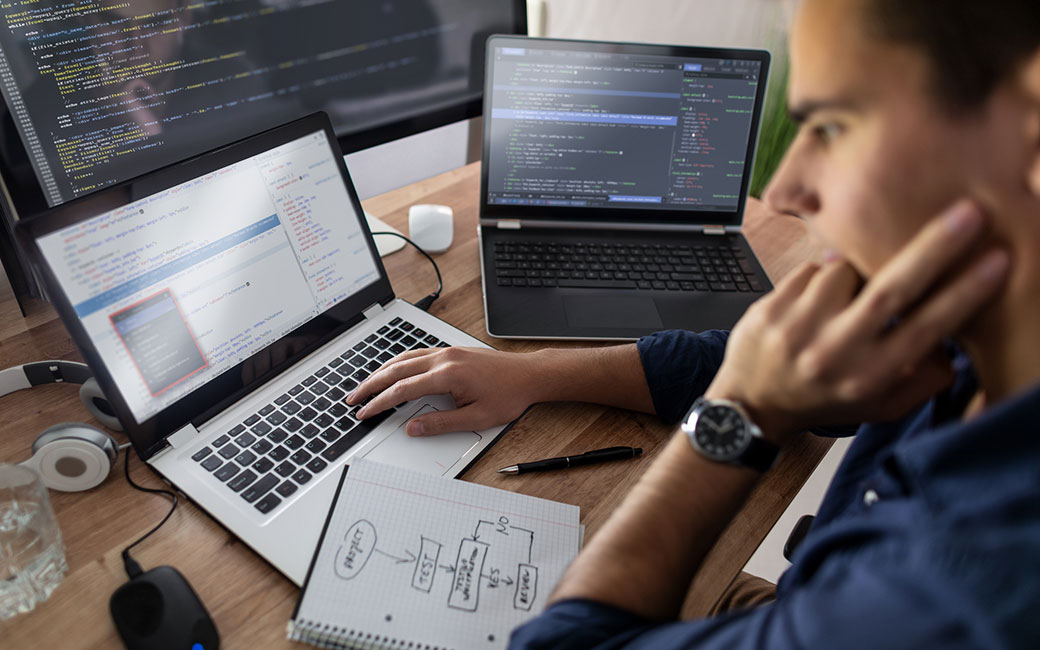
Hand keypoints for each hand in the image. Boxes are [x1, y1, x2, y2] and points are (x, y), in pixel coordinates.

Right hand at [346, 347, 544, 435]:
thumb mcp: (476, 418)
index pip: (402, 389)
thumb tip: (412, 429)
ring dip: (381, 371)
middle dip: (371, 385)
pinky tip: (392, 370)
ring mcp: (446, 351)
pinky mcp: (451, 351)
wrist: (529, 375)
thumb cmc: (508, 395)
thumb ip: (441, 424)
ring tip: (365, 385)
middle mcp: (443, 358)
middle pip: (396, 369)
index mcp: (447, 374)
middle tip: (353, 399)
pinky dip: (398, 362)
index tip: (364, 412)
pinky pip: (417, 353)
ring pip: (404, 358)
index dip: (379, 403)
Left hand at [705, 200, 1008, 442]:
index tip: (995, 261)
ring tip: (847, 296)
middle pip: (892, 290)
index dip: (964, 293)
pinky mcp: (770, 306)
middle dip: (934, 249)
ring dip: (855, 270)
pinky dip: (822, 275)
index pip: (925, 328)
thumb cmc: (825, 400)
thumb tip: (955, 345)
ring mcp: (798, 326)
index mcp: (869, 376)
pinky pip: (811, 269)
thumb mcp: (880, 406)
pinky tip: (817, 300)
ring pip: (845, 270)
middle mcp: (834, 350)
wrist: (751, 402)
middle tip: (967, 214)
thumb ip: (923, 380)